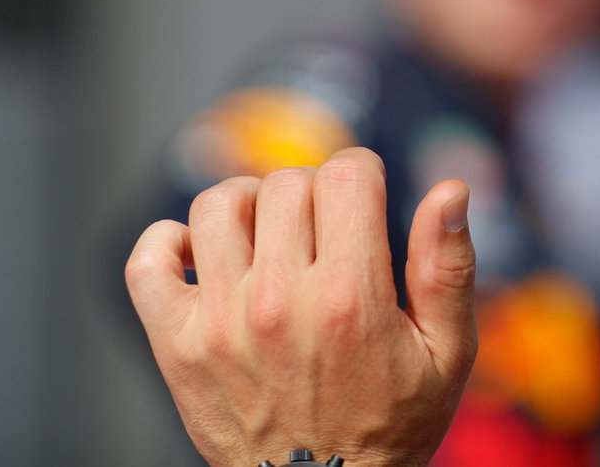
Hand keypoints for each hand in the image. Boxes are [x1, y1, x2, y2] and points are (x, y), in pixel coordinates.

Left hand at [126, 147, 476, 466]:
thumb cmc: (391, 427)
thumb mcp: (447, 355)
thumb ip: (448, 267)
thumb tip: (451, 191)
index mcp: (353, 296)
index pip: (347, 172)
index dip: (362, 176)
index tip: (365, 205)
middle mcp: (280, 301)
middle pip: (286, 183)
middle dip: (313, 194)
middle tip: (325, 233)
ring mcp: (221, 322)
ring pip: (218, 205)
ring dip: (247, 207)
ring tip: (269, 236)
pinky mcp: (177, 344)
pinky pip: (148, 260)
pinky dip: (168, 242)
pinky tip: (205, 257)